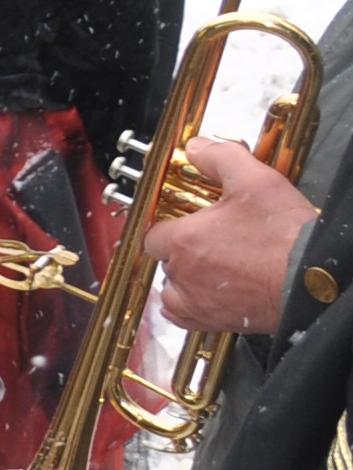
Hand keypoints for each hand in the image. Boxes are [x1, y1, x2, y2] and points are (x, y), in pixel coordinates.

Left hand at [151, 142, 319, 336]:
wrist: (315, 278)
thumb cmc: (286, 235)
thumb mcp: (256, 181)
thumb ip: (220, 159)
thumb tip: (197, 147)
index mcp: (183, 240)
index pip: (153, 234)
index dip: (170, 226)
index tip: (187, 222)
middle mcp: (183, 274)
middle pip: (164, 262)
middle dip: (181, 252)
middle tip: (210, 242)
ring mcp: (198, 302)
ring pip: (172, 292)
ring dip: (184, 281)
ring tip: (212, 268)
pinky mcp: (217, 323)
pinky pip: (185, 319)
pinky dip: (191, 309)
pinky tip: (212, 294)